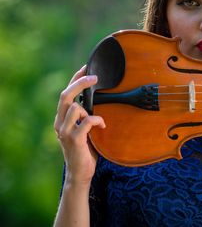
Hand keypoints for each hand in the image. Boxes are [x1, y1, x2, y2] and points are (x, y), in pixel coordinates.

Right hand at [54, 66, 104, 185]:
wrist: (80, 173)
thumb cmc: (86, 149)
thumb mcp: (84, 129)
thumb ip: (86, 115)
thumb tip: (100, 98)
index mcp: (61, 118)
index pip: (65, 93)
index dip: (75, 78)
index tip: (86, 67)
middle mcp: (60, 123)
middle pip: (65, 95)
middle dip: (80, 83)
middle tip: (95, 76)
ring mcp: (65, 132)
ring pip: (75, 107)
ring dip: (89, 109)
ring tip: (98, 119)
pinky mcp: (74, 140)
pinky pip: (86, 121)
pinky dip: (97, 120)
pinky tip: (103, 125)